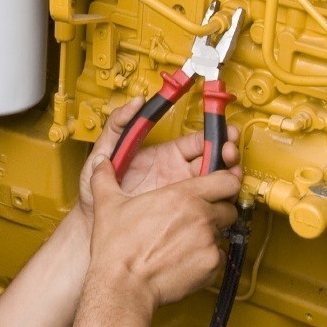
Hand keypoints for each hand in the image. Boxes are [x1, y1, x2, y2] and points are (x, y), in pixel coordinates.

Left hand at [76, 97, 241, 222]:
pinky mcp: (183, 211)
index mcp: (163, 155)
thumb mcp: (102, 154)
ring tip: (232, 172)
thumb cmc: (95, 194)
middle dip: (227, 152)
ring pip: (215, 181)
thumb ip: (117, 125)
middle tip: (230, 151)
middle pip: (212, 159)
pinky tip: (225, 195)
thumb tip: (135, 102)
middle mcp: (177, 172)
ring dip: (228, 174)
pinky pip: (207, 203)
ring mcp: (182, 192)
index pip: (196, 141)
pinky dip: (220, 198)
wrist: (94, 224)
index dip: (213, 135)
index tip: (222, 130)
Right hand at [86, 157, 239, 307]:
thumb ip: (105, 178)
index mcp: (182, 196)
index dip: (223, 184)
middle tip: (198, 218)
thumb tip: (101, 164)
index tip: (216, 188)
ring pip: (223, 233)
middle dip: (218, 211)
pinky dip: (206, 258)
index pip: (226, 181)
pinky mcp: (211, 266)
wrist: (124, 286)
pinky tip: (185, 259)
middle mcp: (200, 217)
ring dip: (210, 235)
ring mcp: (208, 243)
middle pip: (229, 207)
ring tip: (185, 242)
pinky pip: (218, 257)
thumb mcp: (107, 205)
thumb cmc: (118, 249)